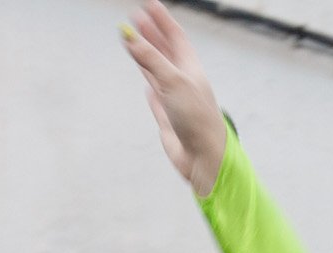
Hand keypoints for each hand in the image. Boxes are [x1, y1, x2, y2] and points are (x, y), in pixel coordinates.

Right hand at [124, 1, 227, 195]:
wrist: (204, 158)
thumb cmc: (196, 119)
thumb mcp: (172, 82)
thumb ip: (150, 59)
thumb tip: (129, 36)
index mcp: (191, 69)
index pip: (175, 37)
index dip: (162, 20)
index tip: (148, 4)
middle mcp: (184, 82)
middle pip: (166, 52)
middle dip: (152, 34)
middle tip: (135, 17)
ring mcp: (175, 99)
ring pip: (158, 71)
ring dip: (147, 55)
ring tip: (134, 40)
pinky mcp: (168, 117)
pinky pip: (157, 97)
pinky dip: (150, 85)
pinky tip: (147, 82)